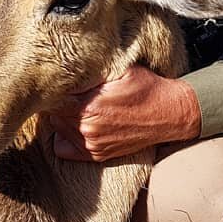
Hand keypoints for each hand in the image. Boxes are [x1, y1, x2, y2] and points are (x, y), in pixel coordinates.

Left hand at [48, 66, 200, 162]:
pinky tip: (75, 124)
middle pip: (53, 112)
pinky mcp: (97, 154)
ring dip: (62, 117)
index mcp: (88, 105)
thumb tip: (66, 67)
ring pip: (57, 128)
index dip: (56, 87)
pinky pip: (63, 149)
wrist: (169, 112)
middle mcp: (87, 127)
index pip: (53, 96)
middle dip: (58, 101)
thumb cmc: (145, 87)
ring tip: (75, 105)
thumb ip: (90, 71)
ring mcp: (92, 143)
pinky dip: (64, 137)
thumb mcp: (118, 69)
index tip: (59, 81)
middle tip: (69, 91)